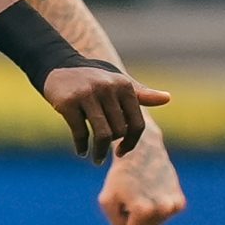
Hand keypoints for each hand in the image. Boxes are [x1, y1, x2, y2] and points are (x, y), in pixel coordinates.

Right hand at [41, 66, 169, 163]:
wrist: (56, 65)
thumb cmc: (92, 77)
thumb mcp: (117, 82)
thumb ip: (140, 94)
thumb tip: (167, 99)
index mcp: (123, 85)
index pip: (136, 123)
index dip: (132, 142)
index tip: (122, 152)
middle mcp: (108, 88)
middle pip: (119, 131)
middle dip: (112, 147)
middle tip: (104, 152)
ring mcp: (87, 94)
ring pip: (102, 134)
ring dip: (99, 152)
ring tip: (96, 159)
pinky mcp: (68, 102)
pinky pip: (80, 132)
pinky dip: (82, 146)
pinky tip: (81, 151)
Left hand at [99, 129, 186, 224]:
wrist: (143, 150)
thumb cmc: (121, 175)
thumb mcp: (107, 200)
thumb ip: (116, 223)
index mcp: (144, 211)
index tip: (119, 212)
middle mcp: (162, 210)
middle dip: (133, 221)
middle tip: (129, 199)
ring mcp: (173, 206)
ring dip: (143, 215)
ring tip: (140, 194)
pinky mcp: (180, 202)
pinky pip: (162, 216)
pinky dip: (155, 209)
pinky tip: (151, 192)